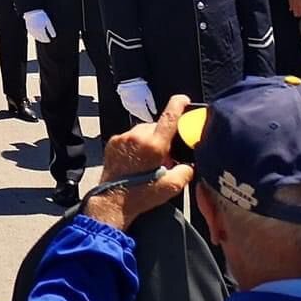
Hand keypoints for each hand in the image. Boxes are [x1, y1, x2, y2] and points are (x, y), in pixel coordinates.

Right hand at [22, 9, 56, 44]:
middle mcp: (35, 31)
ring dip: (39, 38)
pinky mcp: (28, 28)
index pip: (44, 37)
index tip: (49, 40)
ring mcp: (31, 30)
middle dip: (43, 40)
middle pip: (39, 38)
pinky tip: (37, 35)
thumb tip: (54, 36)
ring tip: (42, 39)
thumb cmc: (41, 16)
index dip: (47, 39)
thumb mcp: (47, 22)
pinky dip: (35, 36)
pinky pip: (32, 34)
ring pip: (35, 37)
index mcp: (40, 30)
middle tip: (46, 40)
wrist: (32, 10)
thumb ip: (51, 29)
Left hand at [88, 93, 195, 231]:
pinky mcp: (113, 142)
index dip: (177, 105)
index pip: (168, 118)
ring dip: (149, 141)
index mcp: (153, 145)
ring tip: (150, 162)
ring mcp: (122, 138)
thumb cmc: (140, 196)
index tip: (183, 99)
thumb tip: (189, 165)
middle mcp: (136, 137)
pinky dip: (136, 145)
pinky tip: (137, 161)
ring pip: (142, 132)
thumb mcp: (171, 187)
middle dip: (163, 138)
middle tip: (165, 157)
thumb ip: (185, 172)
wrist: (112, 202)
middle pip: (156, 127)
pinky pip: (129, 137)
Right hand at [115, 78, 158, 122]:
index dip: (149, 119)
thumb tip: (154, 112)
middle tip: (147, 119)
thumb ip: (152, 105)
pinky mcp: (124, 102)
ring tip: (142, 115)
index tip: (151, 120)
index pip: (145, 116)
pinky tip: (135, 110)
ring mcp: (128, 105)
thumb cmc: (140, 87)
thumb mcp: (149, 95)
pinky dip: (133, 111)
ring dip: (138, 115)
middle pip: (139, 116)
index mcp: (141, 107)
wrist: (129, 81)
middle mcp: (134, 108)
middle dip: (144, 118)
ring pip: (134, 113)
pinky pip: (129, 109)